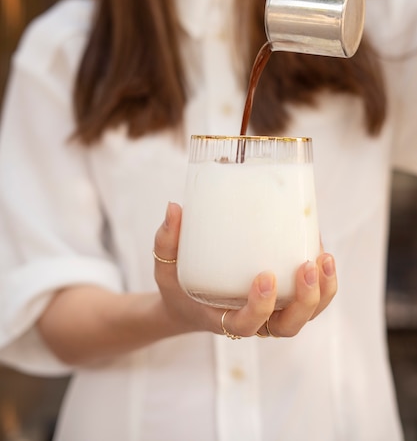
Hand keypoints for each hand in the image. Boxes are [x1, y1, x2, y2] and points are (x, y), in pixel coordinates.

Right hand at [153, 202, 336, 338]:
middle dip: (305, 299)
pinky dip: (323, 282)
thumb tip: (174, 207)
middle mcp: (254, 322)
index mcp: (223, 319)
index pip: (247, 324)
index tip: (265, 277)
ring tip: (325, 259)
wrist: (189, 305)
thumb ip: (167, 241)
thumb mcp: (165, 268)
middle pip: (288, 326)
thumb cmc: (179, 286)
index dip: (260, 306)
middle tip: (307, 266)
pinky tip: (323, 251)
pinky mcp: (284, 300)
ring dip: (323, 292)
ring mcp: (272, 314)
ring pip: (307, 315)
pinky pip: (311, 299)